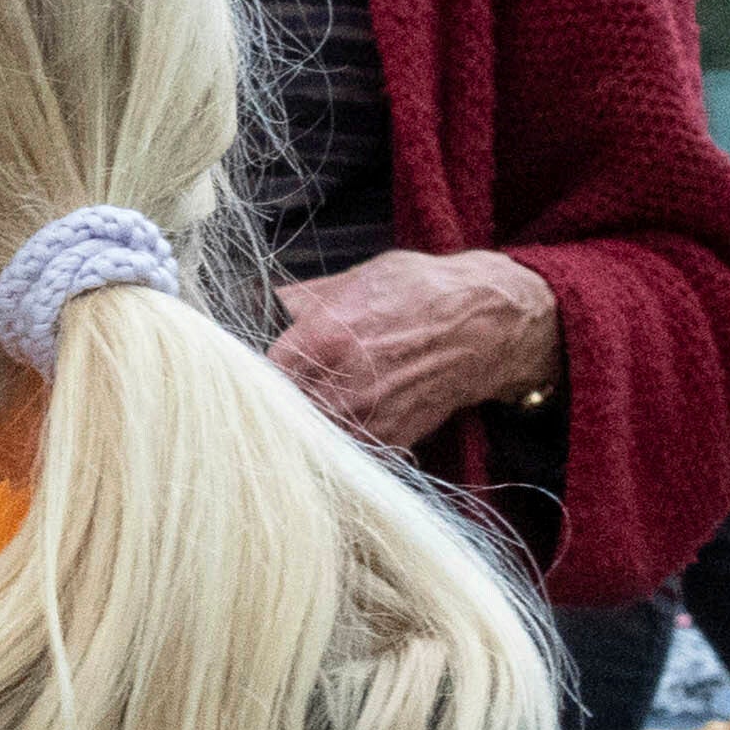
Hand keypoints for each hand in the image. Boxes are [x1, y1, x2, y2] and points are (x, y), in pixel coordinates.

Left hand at [275, 247, 567, 450]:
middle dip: (269, 408)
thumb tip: (267, 303)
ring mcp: (363, 419)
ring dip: (299, 431)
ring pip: (307, 439)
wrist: (486, 327)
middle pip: (276, 414)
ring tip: (298, 417)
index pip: (255, 375)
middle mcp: (337, 386)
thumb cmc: (422, 292)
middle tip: (264, 401)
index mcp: (319, 340)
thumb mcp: (357, 277)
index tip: (243, 377)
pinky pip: (345, 452)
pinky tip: (334, 427)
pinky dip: (335, 444)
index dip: (246, 378)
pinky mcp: (387, 440)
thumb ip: (304, 298)